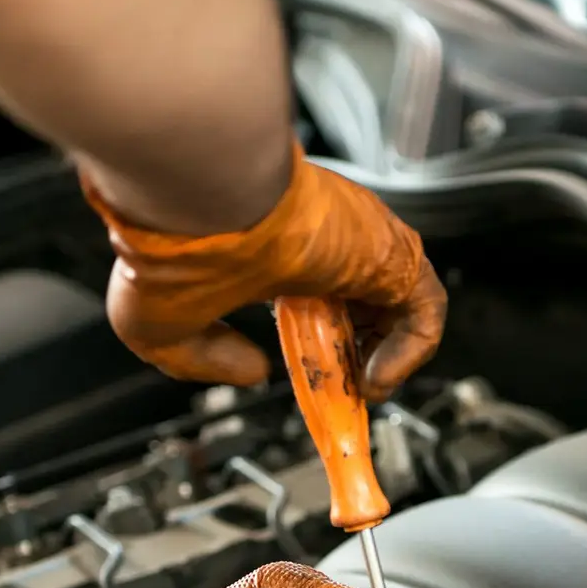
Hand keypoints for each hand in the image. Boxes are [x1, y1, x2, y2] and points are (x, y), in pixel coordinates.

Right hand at [83, 143, 447, 403]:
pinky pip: (423, 307)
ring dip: (380, 355)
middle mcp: (320, 239)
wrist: (200, 199)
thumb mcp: (163, 328)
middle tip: (337, 387)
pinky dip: (410, 352)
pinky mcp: (389, 253)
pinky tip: (373, 378)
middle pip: (360, 301)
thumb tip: (255, 373)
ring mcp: (358, 243)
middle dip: (353, 352)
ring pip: (394, 303)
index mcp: (271, 247)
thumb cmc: (170, 250)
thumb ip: (207, 359)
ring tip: (356, 388)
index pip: (313, 293)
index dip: (316, 341)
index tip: (305, 374)